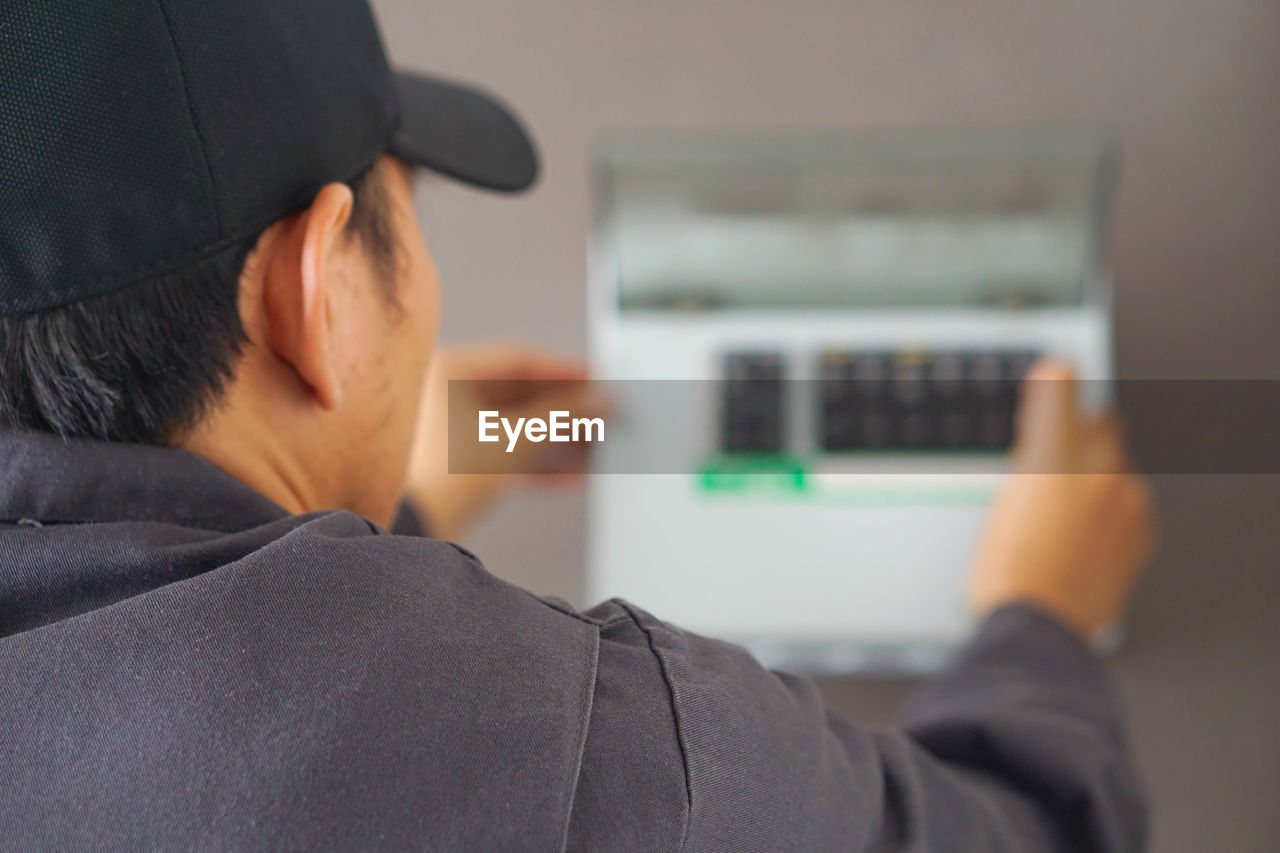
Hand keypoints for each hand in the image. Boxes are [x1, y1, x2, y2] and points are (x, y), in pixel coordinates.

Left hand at [405, 343, 606, 540]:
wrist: (415, 529)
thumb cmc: (447, 474)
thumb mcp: (517, 438)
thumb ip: (563, 415)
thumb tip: (599, 401)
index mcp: (451, 372)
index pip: (519, 360)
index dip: (564, 371)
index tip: (596, 379)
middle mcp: (447, 395)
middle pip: (521, 396)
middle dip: (565, 413)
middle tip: (601, 417)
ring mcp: (451, 431)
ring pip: (517, 427)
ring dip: (557, 441)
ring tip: (595, 451)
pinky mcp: (457, 464)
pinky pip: (506, 453)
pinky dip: (538, 463)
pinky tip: (572, 477)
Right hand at [969, 360, 1156, 640]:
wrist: (1036, 627)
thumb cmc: (1008, 569)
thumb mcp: (1000, 492)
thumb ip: (1032, 436)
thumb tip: (1049, 392)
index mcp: (1056, 452)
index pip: (1061, 383)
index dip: (1051, 382)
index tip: (1048, 378)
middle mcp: (1101, 470)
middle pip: (1099, 423)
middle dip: (1077, 430)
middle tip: (1046, 454)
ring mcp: (1127, 504)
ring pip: (1116, 465)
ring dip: (1093, 472)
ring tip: (1059, 505)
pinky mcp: (1140, 535)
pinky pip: (1130, 503)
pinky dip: (1110, 507)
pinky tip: (1080, 528)